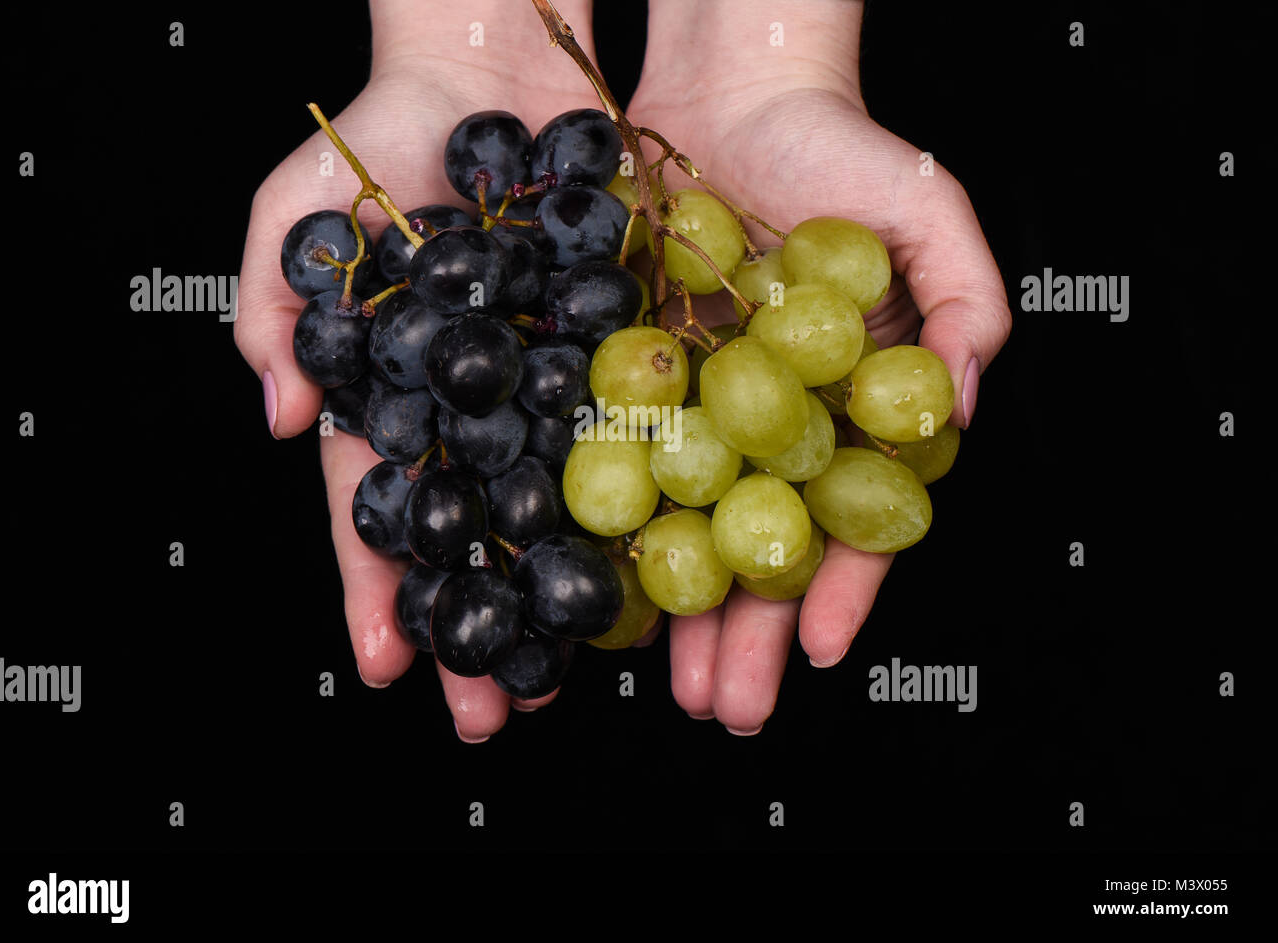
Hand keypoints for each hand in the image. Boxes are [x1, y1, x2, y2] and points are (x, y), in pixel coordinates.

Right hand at [233, 1, 604, 741]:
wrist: (487, 77)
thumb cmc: (379, 138)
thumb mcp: (300, 215)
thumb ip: (276, 308)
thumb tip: (281, 417)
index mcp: (396, 395)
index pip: (382, 508)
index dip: (379, 588)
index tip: (388, 664)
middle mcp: (474, 407)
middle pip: (477, 533)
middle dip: (482, 621)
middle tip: (498, 708)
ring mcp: (544, 387)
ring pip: (555, 507)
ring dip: (563, 590)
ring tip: (578, 670)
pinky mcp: (610, 352)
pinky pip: (625, 433)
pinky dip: (636, 499)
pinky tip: (649, 564)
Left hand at [626, 0, 1011, 732]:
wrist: (732, 94)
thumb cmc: (842, 150)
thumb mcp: (928, 216)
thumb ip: (965, 305)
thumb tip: (962, 404)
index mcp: (848, 410)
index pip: (853, 516)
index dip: (842, 583)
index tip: (819, 646)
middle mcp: (772, 424)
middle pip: (762, 545)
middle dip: (747, 631)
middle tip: (727, 704)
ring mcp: (698, 411)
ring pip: (688, 531)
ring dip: (679, 613)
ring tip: (670, 687)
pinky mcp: (629, 385)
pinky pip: (619, 466)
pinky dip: (610, 530)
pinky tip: (599, 588)